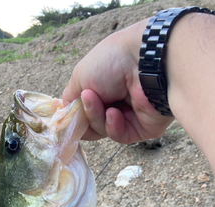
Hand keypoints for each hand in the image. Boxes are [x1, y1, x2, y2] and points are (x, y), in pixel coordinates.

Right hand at [62, 20, 172, 142]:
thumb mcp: (81, 76)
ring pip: (103, 130)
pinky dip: (113, 127)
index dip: (76, 113)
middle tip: (89, 101)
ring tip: (105, 105)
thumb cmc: (113, 61)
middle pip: (90, 123)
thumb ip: (70, 99)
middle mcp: (116, 99)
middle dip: (87, 115)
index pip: (84, 108)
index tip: (69, 114)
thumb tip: (66, 117)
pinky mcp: (143, 129)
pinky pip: (120, 136)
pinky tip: (115, 114)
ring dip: (98, 119)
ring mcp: (130, 115)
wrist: (147, 63)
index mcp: (103, 85)